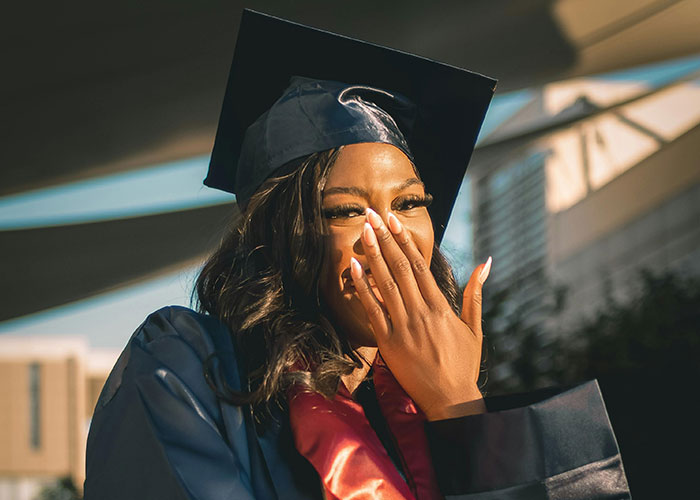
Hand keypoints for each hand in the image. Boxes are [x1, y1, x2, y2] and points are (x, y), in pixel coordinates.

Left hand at [350, 208, 490, 419]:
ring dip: (373, 255)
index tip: (394, 220)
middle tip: (371, 215)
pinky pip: (373, 311)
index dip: (404, 240)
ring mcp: (404, 327)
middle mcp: (421, 312)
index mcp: (441, 307)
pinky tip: (353, 268)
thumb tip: (486, 263)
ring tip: (363, 232)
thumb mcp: (474, 327)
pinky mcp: (388, 343)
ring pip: (385, 284)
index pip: (419, 265)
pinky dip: (362, 288)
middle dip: (385, 238)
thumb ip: (475, 293)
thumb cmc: (463, 364)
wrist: (450, 400)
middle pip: (399, 267)